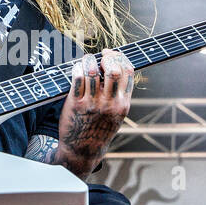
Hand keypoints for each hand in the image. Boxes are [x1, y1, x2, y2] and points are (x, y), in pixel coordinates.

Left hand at [56, 48, 133, 175]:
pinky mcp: (77, 104)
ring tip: (86, 61)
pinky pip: (78, 78)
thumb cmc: (99, 130)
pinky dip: (77, 69)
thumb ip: (118, 95)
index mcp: (123, 104)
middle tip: (99, 56)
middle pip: (113, 70)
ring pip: (93, 71)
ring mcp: (93, 104)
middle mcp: (110, 103)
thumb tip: (113, 67)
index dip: (119, 57)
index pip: (128, 72)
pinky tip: (77, 69)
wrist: (82, 151)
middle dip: (106, 57)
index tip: (111, 54)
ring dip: (89, 60)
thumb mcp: (116, 116)